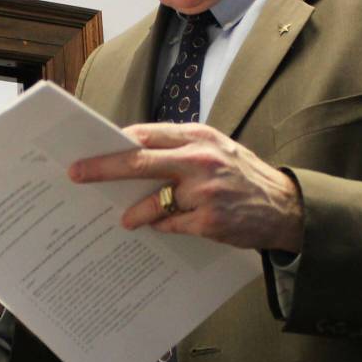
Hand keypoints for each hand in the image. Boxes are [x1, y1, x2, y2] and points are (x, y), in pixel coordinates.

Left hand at [68, 123, 303, 252]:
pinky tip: (162, 228)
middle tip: (77, 174)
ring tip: (126, 219)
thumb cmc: (241, 176)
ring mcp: (205, 191)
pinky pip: (170, 225)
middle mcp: (201, 160)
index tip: (90, 147)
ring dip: (134, 212)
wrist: (284, 207)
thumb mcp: (215, 149)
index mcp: (200, 137)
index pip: (147, 133)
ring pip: (152, 201)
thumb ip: (179, 149)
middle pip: (139, 160)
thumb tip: (131, 153)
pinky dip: (163, 227)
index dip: (116, 141)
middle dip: (103, 168)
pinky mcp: (209, 221)